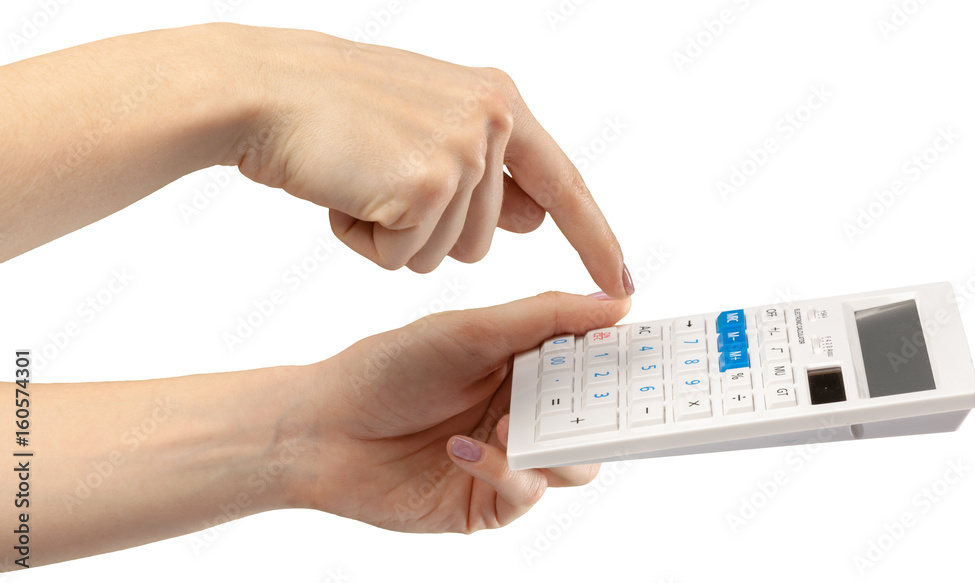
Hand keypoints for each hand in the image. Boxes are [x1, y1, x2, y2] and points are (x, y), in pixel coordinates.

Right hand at [230, 26, 630, 296]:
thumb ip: (488, 167)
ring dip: (394, 236)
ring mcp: (463, 151)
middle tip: (379, 178)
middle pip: (485, 239)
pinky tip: (343, 194)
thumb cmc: (336, 109)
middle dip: (426, 230)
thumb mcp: (430, 123)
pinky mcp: (426, 185)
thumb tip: (534, 218)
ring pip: (446, 254)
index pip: (563, 185)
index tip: (619, 281)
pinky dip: (365, 242)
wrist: (264, 90)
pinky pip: (403, 260)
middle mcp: (493, 121)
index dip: (592, 238)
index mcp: (500, 102)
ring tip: (359, 180)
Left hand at [289, 292, 629, 531]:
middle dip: (604, 412)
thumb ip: (545, 317)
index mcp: (525, 363)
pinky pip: (525, 493)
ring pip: (574, 464)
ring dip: (553, 444)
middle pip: (595, 420)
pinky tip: (463, 448)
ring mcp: (509, 459)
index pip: (592, 363)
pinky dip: (503, 471)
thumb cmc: (389, 369)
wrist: (323, 430)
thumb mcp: (471, 330)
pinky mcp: (487, 502)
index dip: (622, 360)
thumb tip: (618, 301)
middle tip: (606, 401)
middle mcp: (524, 411)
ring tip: (511, 425)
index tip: (652, 354)